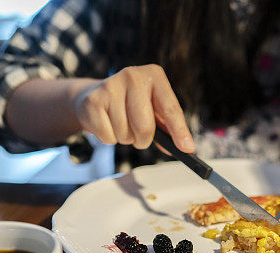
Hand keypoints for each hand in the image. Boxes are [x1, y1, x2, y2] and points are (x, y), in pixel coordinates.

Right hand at [74, 64, 194, 152]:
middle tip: (139, 137)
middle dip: (143, 140)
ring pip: (125, 134)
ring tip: (120, 124)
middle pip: (145, 127)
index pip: (170, 109)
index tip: (187, 149)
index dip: (179, 131)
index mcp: (154, 75)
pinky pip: (108, 136)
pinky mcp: (93, 100)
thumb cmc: (131, 106)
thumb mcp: (154, 111)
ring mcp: (111, 86)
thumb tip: (184, 148)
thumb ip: (169, 129)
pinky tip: (106, 123)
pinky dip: (109, 138)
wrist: (93, 96)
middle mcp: (133, 75)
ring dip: (125, 138)